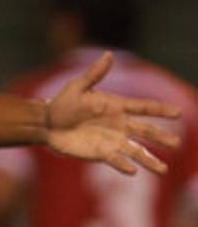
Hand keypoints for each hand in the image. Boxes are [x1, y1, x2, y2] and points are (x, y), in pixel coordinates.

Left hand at [45, 52, 180, 173]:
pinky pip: (116, 160)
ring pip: (135, 151)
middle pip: (145, 131)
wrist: (48, 124)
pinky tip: (133, 171)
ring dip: (149, 160)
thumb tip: (108, 54)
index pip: (143, 107)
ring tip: (163, 170)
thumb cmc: (63, 103)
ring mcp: (112, 140)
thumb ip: (95, 74)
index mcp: (117, 106)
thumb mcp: (78, 87)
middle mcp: (119, 125)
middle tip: (177, 143)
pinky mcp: (101, 153)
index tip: (178, 112)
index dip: (160, 110)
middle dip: (161, 137)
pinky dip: (124, 165)